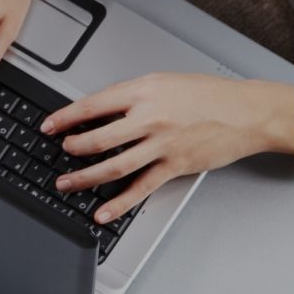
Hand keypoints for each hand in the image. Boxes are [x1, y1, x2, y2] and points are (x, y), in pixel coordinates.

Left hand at [41, 74, 293, 224]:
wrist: (243, 111)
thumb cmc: (205, 93)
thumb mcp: (162, 82)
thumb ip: (131, 96)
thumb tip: (100, 110)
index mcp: (142, 91)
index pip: (93, 104)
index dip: (66, 116)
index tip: (49, 125)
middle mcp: (149, 117)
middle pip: (100, 137)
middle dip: (73, 148)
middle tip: (60, 153)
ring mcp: (162, 144)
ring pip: (115, 165)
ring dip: (87, 176)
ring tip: (68, 183)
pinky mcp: (175, 166)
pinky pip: (141, 187)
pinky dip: (120, 202)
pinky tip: (104, 211)